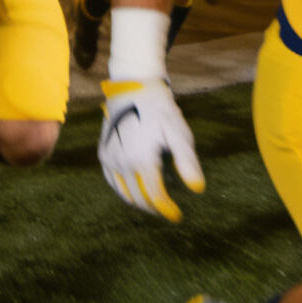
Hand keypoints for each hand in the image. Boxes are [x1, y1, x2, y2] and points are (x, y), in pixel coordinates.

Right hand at [98, 78, 203, 220]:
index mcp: (143, 159)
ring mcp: (110, 159)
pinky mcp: (103, 154)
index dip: (167, 210)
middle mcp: (123, 162)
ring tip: (156, 200)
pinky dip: (125, 190)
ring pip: (125, 194)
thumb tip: (198, 189)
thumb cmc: (160, 110)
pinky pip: (113, 182)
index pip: (155, 197)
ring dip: (140, 201)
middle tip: (168, 209)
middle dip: (155, 208)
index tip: (178, 216)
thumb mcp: (179, 132)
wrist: (134, 87)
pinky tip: (137, 187)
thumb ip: (187, 162)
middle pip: (139, 199)